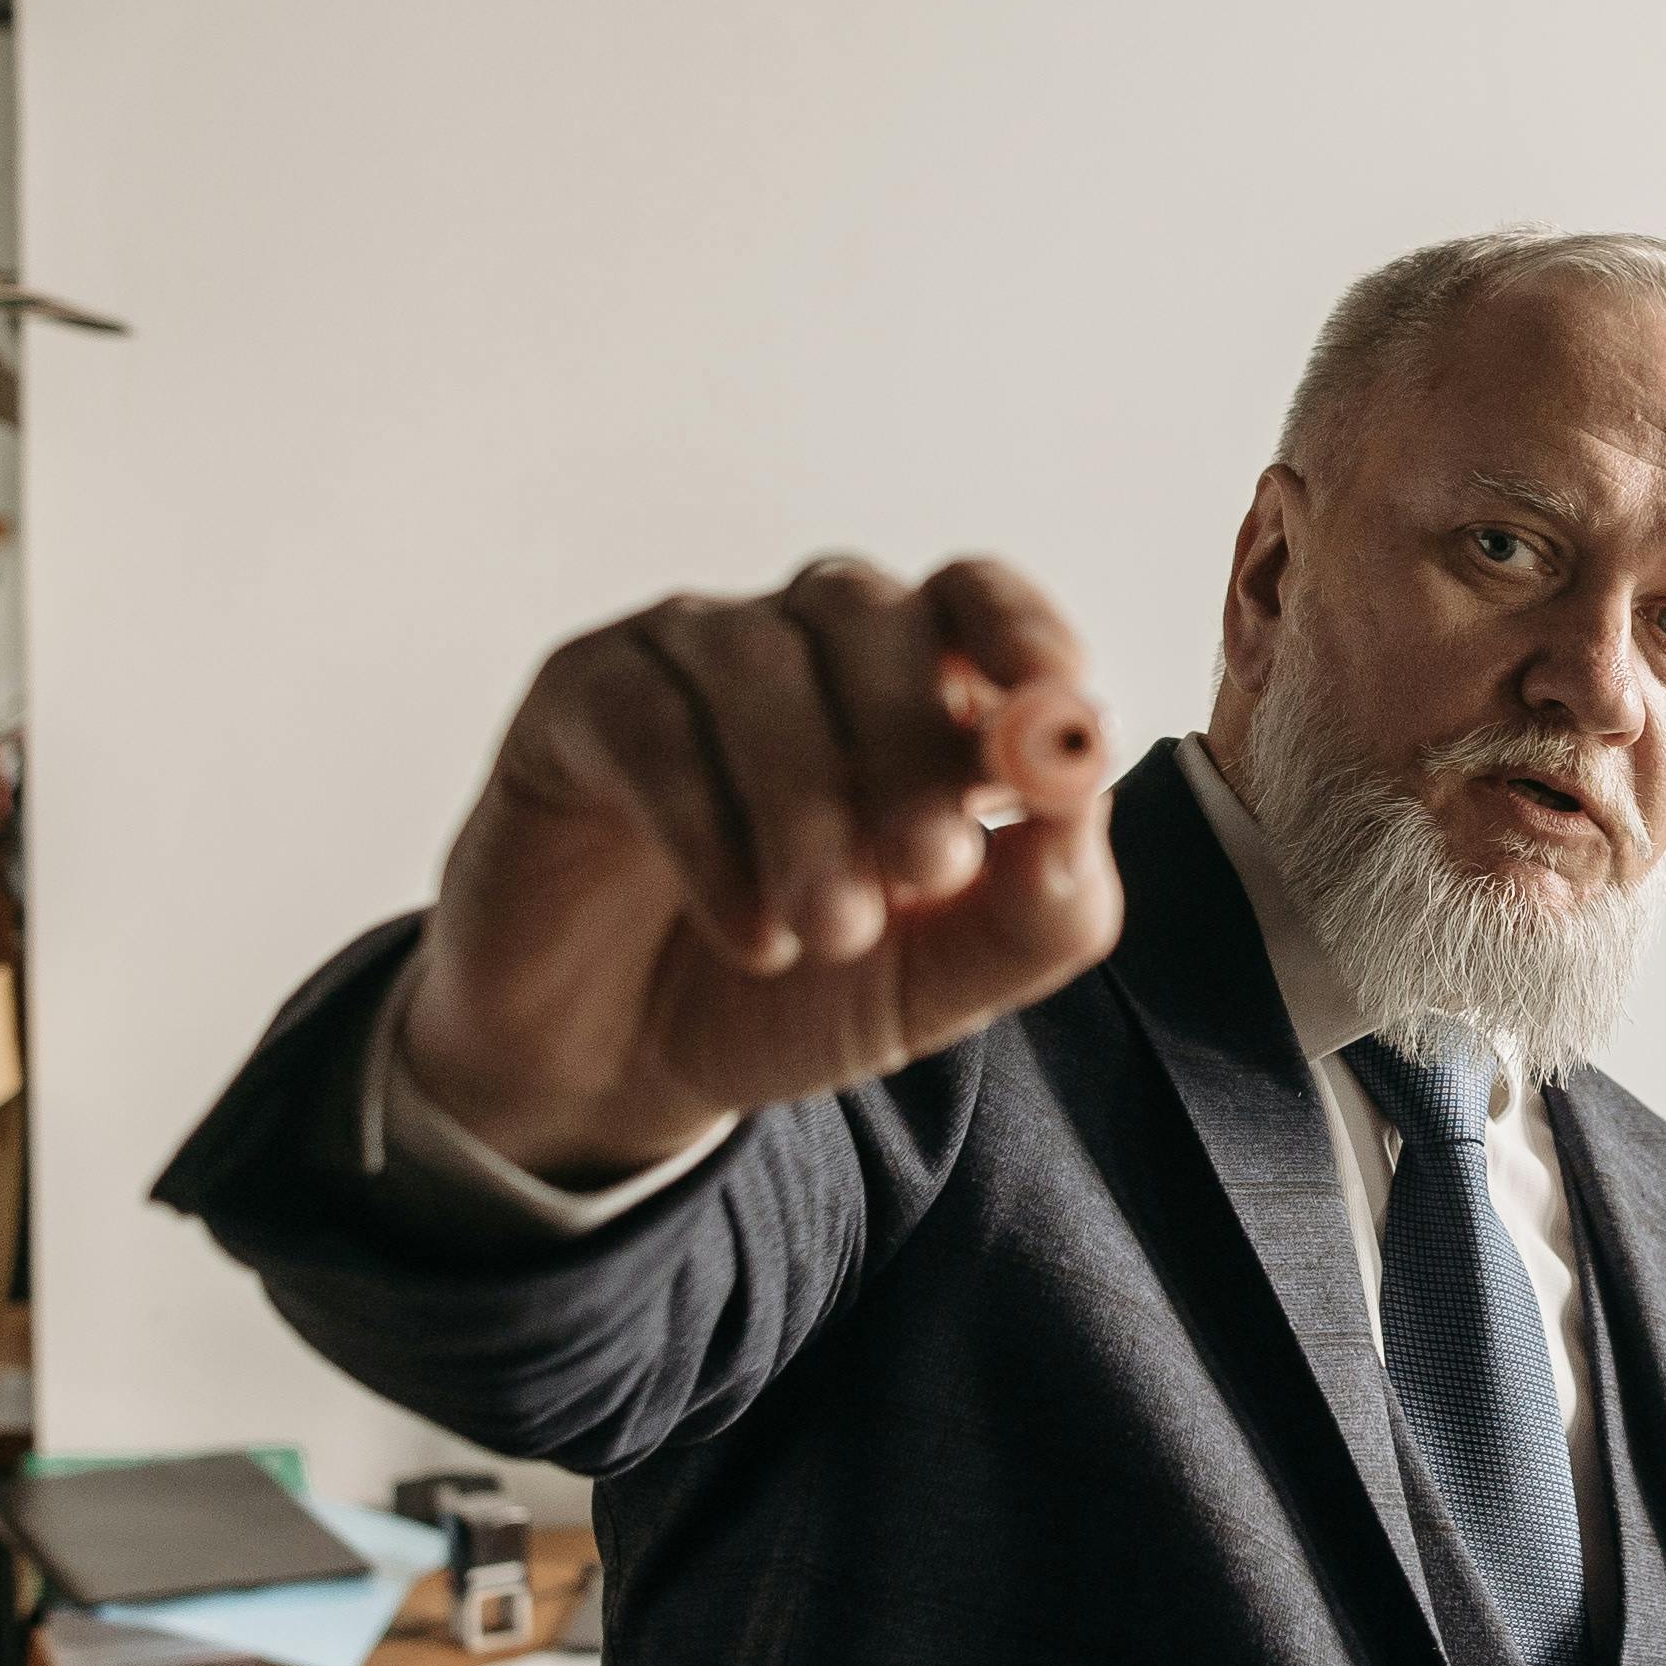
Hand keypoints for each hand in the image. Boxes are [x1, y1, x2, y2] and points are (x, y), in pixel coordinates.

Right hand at [401, 557, 1119, 1181]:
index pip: (977, 597)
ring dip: (807, 804)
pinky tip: (746, 931)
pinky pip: (649, 721)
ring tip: (828, 935)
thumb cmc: (797, 995)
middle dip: (911, 748)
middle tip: (928, 871)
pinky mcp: (582, 695)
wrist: (617, 1067)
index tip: (1055, 708)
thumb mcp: (941, 980)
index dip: (1021, 634)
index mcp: (913, 686)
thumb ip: (1038, 909)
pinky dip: (708, 830)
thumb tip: (1084, 813)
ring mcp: (686, 654)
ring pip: (756, 663)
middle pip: (872, 619)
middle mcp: (802, 643)